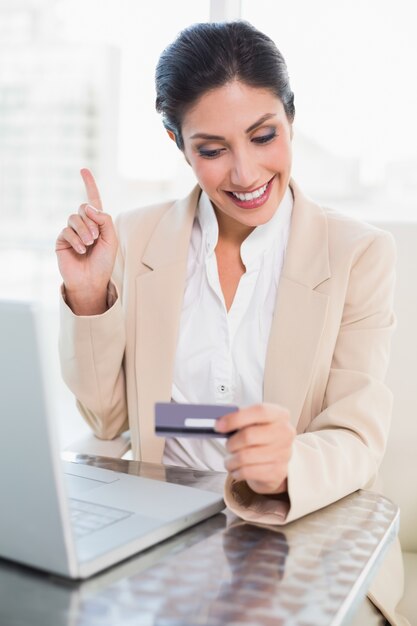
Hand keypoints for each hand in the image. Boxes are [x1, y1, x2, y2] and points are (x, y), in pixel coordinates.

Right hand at [55, 169, 117, 314]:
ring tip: (90, 244)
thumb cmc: (103, 262)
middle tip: (96, 237)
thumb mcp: (111, 239)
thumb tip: (88, 206)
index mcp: (97, 222)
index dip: (89, 185)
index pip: (93, 200)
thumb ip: (105, 220)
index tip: (83, 170)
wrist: (92, 280)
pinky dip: (77, 240)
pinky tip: (82, 250)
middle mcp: (83, 224)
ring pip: (74, 217)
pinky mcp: (62, 240)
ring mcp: (71, 231)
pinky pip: (67, 231)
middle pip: (83, 207)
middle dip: (92, 221)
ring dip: (85, 231)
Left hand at [215, 403, 294, 494]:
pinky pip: (247, 472)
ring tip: (230, 459)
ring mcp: (283, 453)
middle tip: (227, 445)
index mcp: (279, 414)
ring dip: (230, 460)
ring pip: (244, 457)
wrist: (276, 459)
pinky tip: (236, 468)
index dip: (236, 418)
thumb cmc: (260, 436)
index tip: (219, 425)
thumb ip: (239, 418)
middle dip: (231, 442)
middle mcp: (285, 433)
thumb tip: (220, 423)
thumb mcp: (253, 422)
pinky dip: (236, 471)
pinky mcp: (277, 472)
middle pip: (249, 436)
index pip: (259, 411)